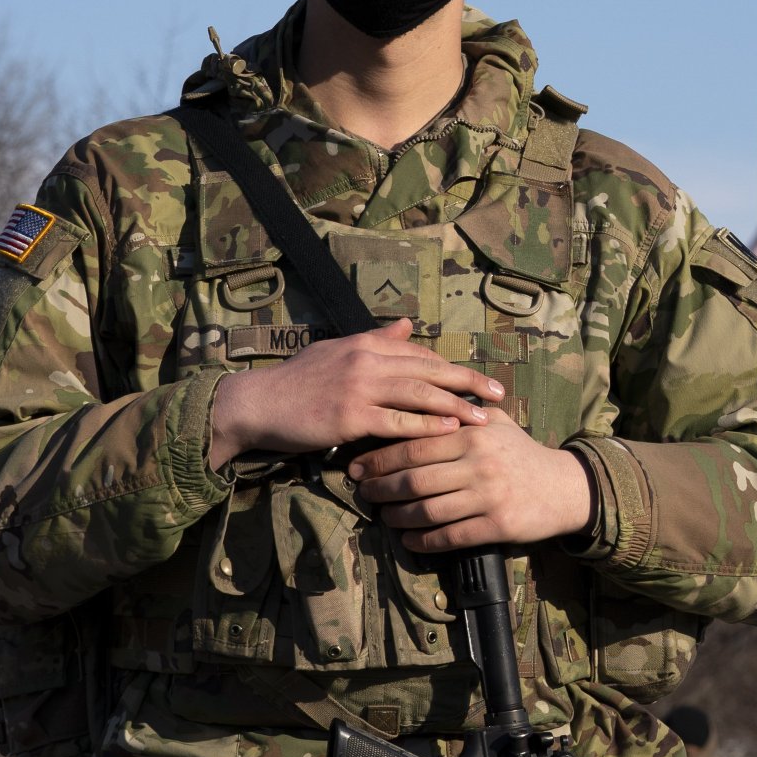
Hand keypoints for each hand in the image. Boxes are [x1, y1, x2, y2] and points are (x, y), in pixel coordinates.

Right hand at [208, 319, 501, 469]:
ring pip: (420, 394)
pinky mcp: (350, 417)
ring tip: (484, 417)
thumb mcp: (336, 350)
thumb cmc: (297, 382)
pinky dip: (427, 426)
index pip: (419, 353)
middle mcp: (366, 360)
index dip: (450, 367)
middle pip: (429, 369)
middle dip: (468, 381)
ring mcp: (359, 388)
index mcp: (365, 344)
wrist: (257, 404)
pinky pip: (398, 422)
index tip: (477, 378)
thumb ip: (374, 338)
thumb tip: (407, 323)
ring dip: (457, 405)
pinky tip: (450, 432)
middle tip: (499, 392)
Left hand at [350, 417, 590, 551]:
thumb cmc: (521, 453)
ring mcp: (488, 496)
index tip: (358, 466)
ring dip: (398, 517)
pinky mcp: (496, 525)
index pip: (414, 445)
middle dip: (381, 488)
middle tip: (364, 493)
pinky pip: (449, 536)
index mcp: (473, 434)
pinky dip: (423, 541)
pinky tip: (410, 540)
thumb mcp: (496, 422)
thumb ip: (459, 412)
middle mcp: (479, 463)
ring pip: (427, 510)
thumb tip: (415, 401)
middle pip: (414, 479)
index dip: (379, 459)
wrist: (563, 486)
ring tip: (385, 517)